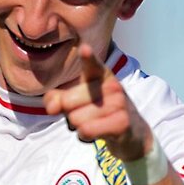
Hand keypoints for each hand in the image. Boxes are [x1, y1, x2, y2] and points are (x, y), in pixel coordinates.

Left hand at [44, 43, 152, 160]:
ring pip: (75, 119)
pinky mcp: (121, 122)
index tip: (84, 48)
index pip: (92, 64)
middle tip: (85, 113)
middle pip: (67, 101)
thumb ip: (55, 99)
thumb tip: (52, 107)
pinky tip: (97, 132)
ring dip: (78, 126)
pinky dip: (85, 136)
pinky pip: (86, 130)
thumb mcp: (74, 102)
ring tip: (94, 123)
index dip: (87, 57)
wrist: (131, 133)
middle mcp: (111, 85)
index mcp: (100, 74)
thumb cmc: (97, 112)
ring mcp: (118, 103)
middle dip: (69, 113)